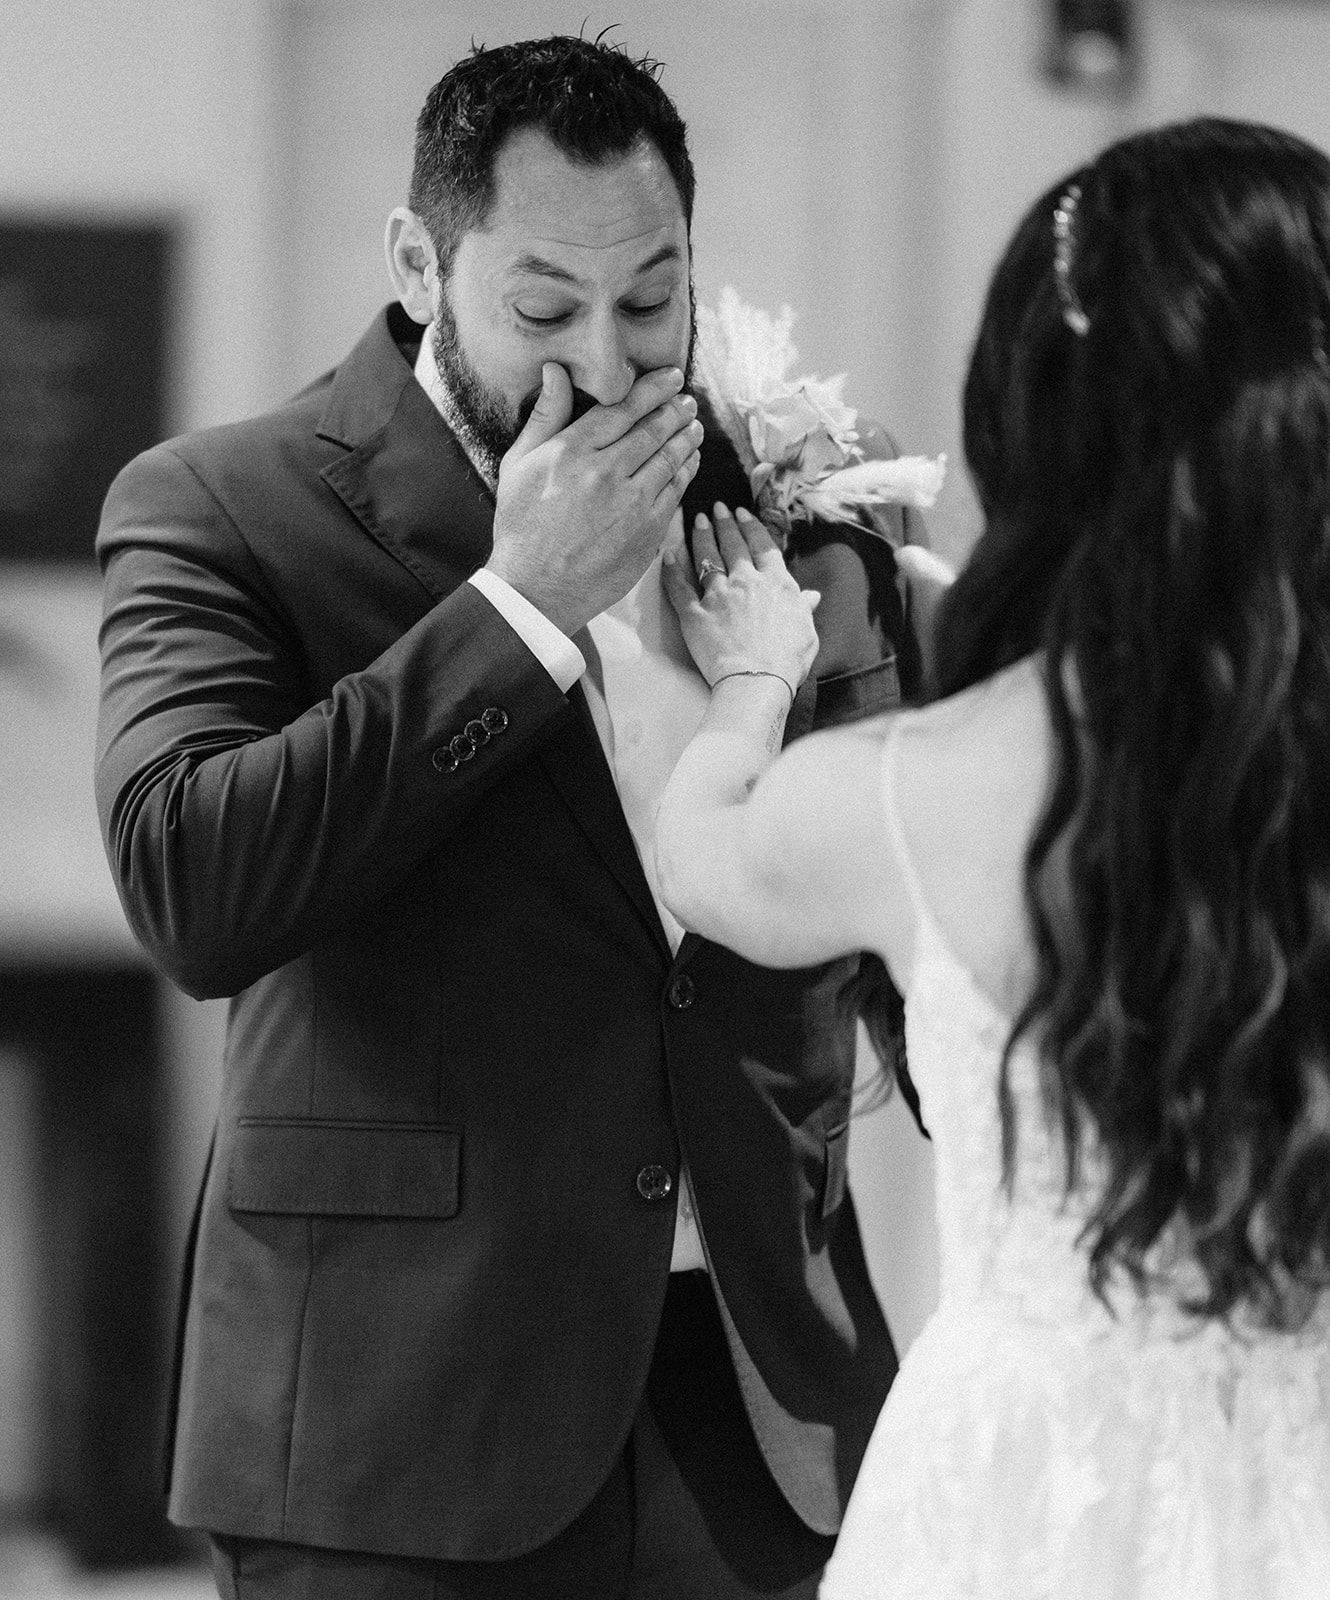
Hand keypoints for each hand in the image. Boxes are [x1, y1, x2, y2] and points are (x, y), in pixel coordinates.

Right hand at [487, 363, 702, 634]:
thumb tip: (557, 370)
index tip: (670, 378)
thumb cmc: (521, 527)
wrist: (535, 589)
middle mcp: (605, 472)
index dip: (652, 389)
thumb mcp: (518, 465)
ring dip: (686, 438)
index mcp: (572, 451)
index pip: (622, 408)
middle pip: (653, 429)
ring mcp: (631, 503)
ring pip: (670, 458)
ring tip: (693, 426)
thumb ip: (544, 416)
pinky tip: (689, 462)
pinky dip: (686, 471)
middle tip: (687, 400)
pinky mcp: (647, 531)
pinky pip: (675, 491)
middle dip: (675, 410)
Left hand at [661, 503, 819, 697]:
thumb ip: (804, 609)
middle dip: (723, 523)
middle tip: (716, 507)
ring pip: (706, 558)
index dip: (751, 527)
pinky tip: (666, 555)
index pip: (762, 546)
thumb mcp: (807, 631)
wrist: (757, 680)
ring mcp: (718, 596)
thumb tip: (811, 597)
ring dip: (701, 536)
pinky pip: (679, 588)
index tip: (742, 514)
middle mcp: (746, 582)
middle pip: (732, 545)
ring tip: (696, 520)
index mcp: (776, 583)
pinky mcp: (695, 615)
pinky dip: (671, 570)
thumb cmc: (787, 660)